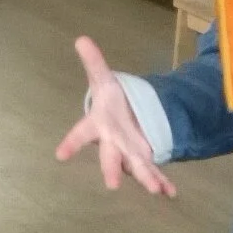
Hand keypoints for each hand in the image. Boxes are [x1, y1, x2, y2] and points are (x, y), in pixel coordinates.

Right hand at [55, 36, 176, 197]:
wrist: (123, 117)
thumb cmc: (110, 101)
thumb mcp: (104, 79)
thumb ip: (94, 62)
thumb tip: (81, 38)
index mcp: (99, 124)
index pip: (81, 134)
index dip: (71, 144)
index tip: (60, 155)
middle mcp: (112, 143)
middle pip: (110, 156)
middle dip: (111, 169)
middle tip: (112, 184)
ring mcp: (128, 153)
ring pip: (135, 167)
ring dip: (145, 178)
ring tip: (154, 190)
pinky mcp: (144, 159)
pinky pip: (153, 172)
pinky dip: (163, 183)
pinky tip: (171, 194)